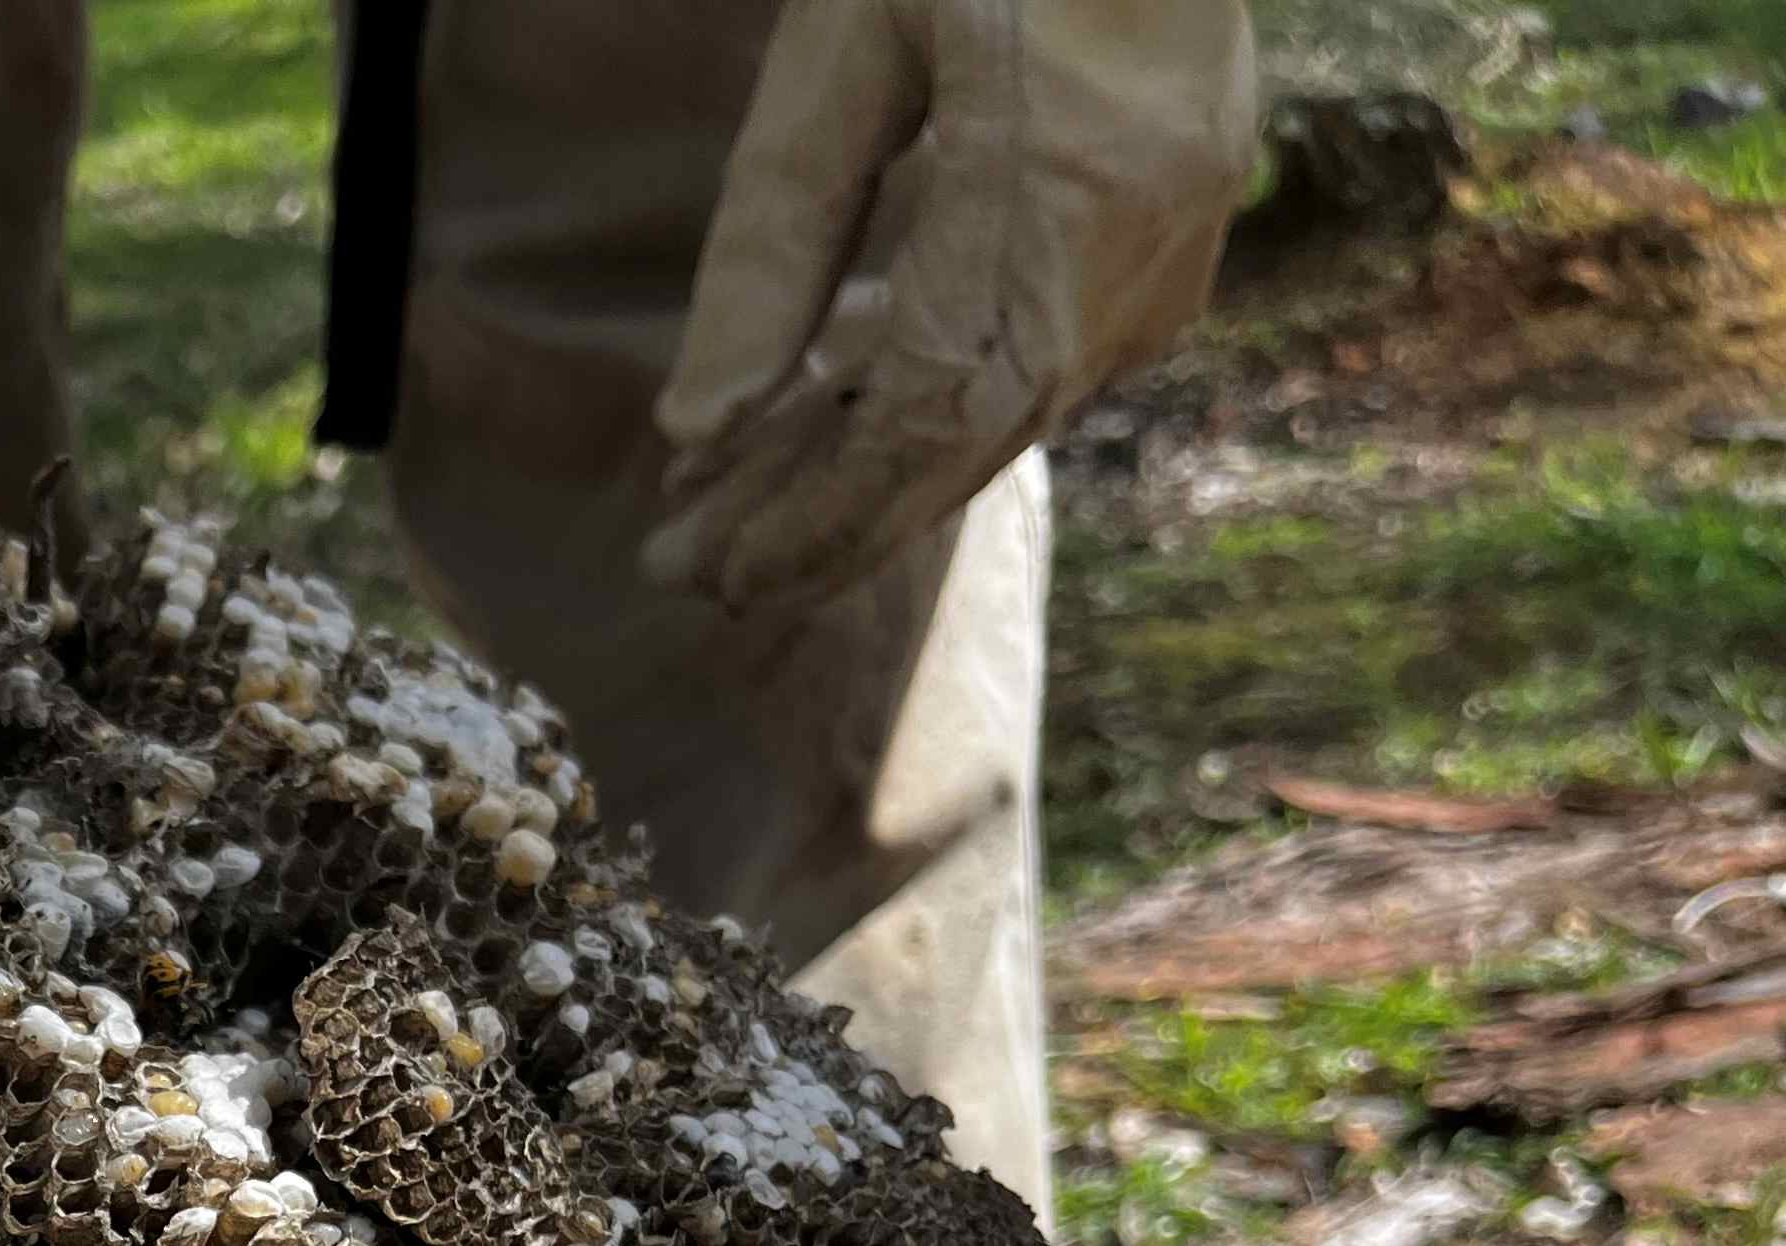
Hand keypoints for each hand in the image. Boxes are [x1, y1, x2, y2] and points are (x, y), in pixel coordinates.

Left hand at [642, 0, 1254, 615]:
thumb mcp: (844, 48)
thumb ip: (772, 237)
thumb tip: (694, 432)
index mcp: (1052, 196)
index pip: (915, 422)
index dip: (810, 516)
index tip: (705, 571)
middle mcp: (1129, 255)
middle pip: (956, 447)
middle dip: (820, 524)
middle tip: (691, 573)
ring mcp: (1169, 258)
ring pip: (999, 420)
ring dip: (866, 479)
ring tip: (736, 522)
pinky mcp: (1174, 249)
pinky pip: (1042, 370)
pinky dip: (932, 413)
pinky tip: (838, 428)